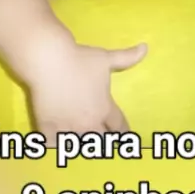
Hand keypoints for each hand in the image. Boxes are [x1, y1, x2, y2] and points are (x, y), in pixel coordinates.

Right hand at [29, 40, 147, 141]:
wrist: (49, 60)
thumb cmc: (80, 59)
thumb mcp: (106, 58)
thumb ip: (127, 57)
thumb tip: (145, 48)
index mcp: (105, 109)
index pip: (120, 128)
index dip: (123, 132)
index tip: (123, 136)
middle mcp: (89, 123)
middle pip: (102, 140)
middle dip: (103, 139)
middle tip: (101, 138)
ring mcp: (69, 127)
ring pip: (80, 145)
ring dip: (81, 143)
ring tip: (79, 142)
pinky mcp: (49, 128)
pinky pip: (55, 145)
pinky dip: (57, 145)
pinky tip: (57, 143)